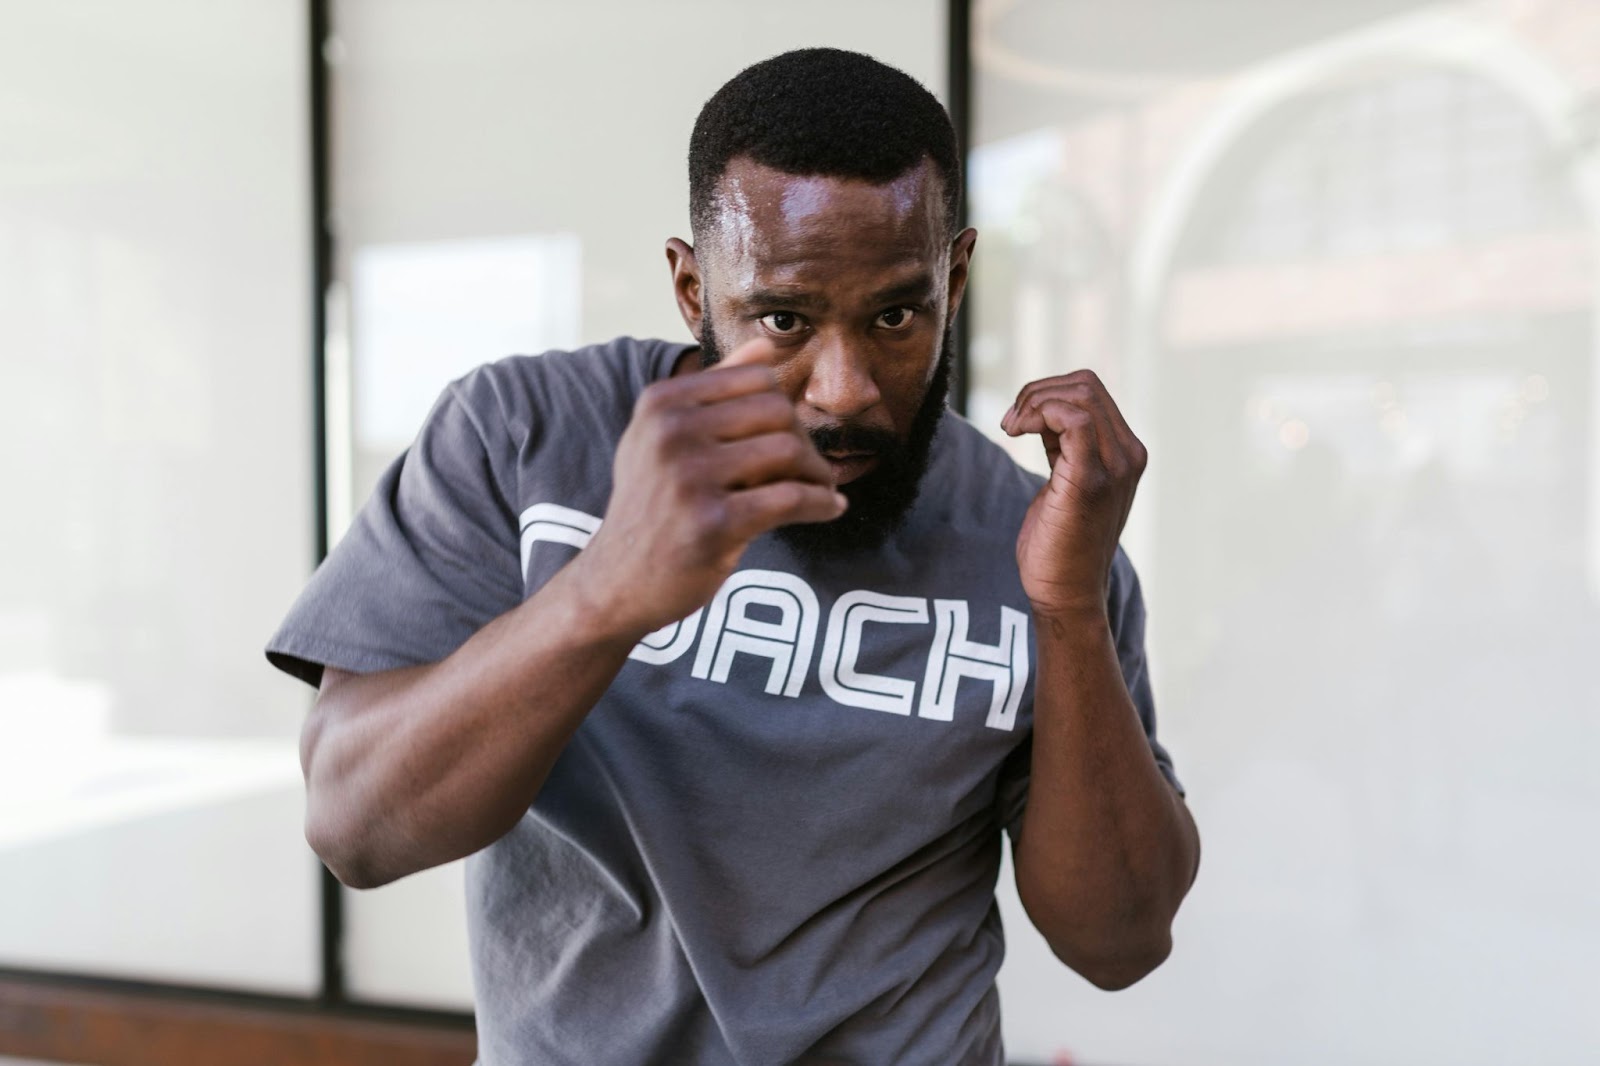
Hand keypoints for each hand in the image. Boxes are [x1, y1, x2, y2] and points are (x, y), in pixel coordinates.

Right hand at [579, 337, 845, 634]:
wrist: (616, 581)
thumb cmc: (652, 506)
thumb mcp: (664, 438)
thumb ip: (715, 390)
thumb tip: (764, 346)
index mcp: (661, 403)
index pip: (757, 379)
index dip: (785, 407)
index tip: (791, 437)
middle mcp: (670, 432)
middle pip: (777, 411)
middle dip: (805, 441)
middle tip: (812, 469)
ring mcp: (689, 478)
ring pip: (788, 452)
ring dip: (817, 473)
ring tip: (821, 489)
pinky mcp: (712, 524)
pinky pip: (792, 499)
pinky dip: (821, 503)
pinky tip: (829, 509)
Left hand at [1002, 370, 1145, 619]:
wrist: (1065, 593)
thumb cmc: (1059, 542)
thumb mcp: (1066, 478)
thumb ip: (1067, 445)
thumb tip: (1046, 410)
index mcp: (1125, 451)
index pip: (1090, 389)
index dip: (1046, 392)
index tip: (1017, 421)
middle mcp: (1128, 455)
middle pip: (1085, 384)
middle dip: (1037, 392)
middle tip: (1010, 423)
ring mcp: (1115, 468)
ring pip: (1080, 395)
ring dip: (1034, 402)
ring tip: (1011, 428)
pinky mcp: (1091, 482)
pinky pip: (1073, 420)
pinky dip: (1040, 413)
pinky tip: (1018, 432)